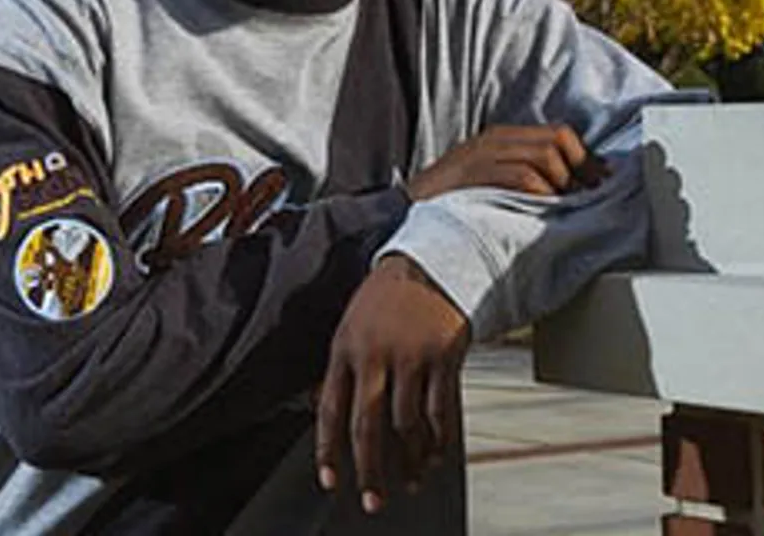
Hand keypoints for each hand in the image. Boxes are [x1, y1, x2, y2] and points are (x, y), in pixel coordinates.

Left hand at [315, 254, 469, 513]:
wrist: (430, 262)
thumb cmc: (387, 296)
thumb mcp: (352, 322)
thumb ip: (341, 365)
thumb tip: (319, 407)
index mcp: (345, 346)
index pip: (330, 408)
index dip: (328, 450)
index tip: (330, 482)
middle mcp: (376, 353)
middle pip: (367, 426)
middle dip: (369, 471)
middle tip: (373, 501)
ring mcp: (412, 355)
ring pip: (406, 425)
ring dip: (409, 460)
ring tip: (410, 481)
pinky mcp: (444, 356)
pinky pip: (440, 411)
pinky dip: (438, 440)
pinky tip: (435, 456)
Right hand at [406, 123, 607, 201]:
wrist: (405, 219)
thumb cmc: (452, 209)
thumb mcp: (490, 184)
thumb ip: (524, 176)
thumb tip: (574, 189)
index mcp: (499, 139)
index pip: (557, 133)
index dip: (585, 158)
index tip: (598, 183)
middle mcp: (493, 140)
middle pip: (557, 139)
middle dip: (579, 170)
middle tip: (584, 199)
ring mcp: (482, 155)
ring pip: (545, 156)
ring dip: (561, 186)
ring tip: (561, 209)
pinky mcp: (474, 174)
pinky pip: (524, 176)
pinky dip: (541, 194)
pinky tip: (540, 211)